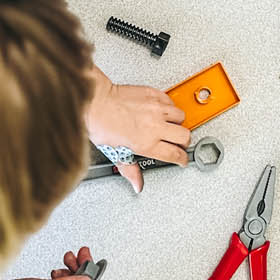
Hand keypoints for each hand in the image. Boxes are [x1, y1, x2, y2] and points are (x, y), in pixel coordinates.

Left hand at [87, 76, 189, 193]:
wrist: (94, 103)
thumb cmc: (101, 125)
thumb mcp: (115, 154)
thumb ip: (130, 170)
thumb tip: (137, 184)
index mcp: (146, 144)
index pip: (175, 154)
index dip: (182, 159)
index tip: (182, 159)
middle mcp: (154, 126)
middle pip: (185, 136)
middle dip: (184, 142)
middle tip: (177, 143)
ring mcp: (156, 109)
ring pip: (181, 116)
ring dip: (177, 122)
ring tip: (169, 125)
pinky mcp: (153, 94)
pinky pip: (170, 101)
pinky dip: (169, 106)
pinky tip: (161, 110)